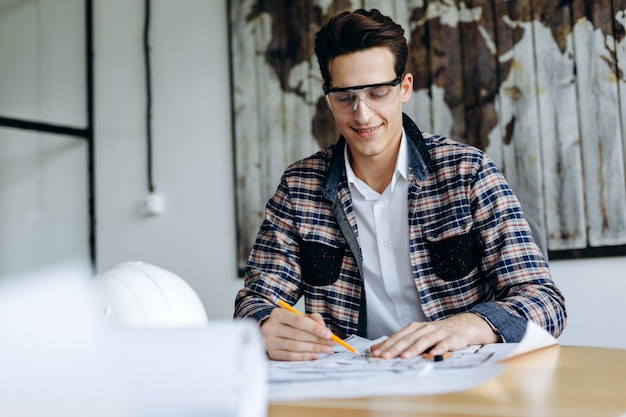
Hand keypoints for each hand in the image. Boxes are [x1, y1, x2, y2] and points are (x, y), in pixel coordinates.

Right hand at [261, 306, 335, 360]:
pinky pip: (290, 356)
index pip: (299, 321)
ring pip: (295, 346)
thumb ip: (312, 318)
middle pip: (298, 335)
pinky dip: (304, 357)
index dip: (315, 328)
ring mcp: (269, 341)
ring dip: (314, 349)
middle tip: (331, 344)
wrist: (269, 330)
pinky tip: (315, 355)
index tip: (329, 334)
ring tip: (326, 350)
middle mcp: (271, 327)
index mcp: (278, 314)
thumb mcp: (298, 316)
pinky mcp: (271, 353)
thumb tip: (323, 325)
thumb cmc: (287, 323)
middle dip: (317, 340)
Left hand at [370, 313, 499, 358]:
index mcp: (415, 328)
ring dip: (414, 349)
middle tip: (385, 356)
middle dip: (395, 348)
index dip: (387, 344)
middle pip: (408, 338)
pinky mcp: (452, 338)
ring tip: (405, 356)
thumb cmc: (436, 333)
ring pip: (424, 340)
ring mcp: (438, 333)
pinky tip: (433, 355)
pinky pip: (444, 344)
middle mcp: (425, 328)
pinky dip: (438, 349)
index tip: (376, 353)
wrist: (462, 326)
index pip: (398, 336)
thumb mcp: (417, 335)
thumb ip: (400, 342)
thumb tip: (377, 349)